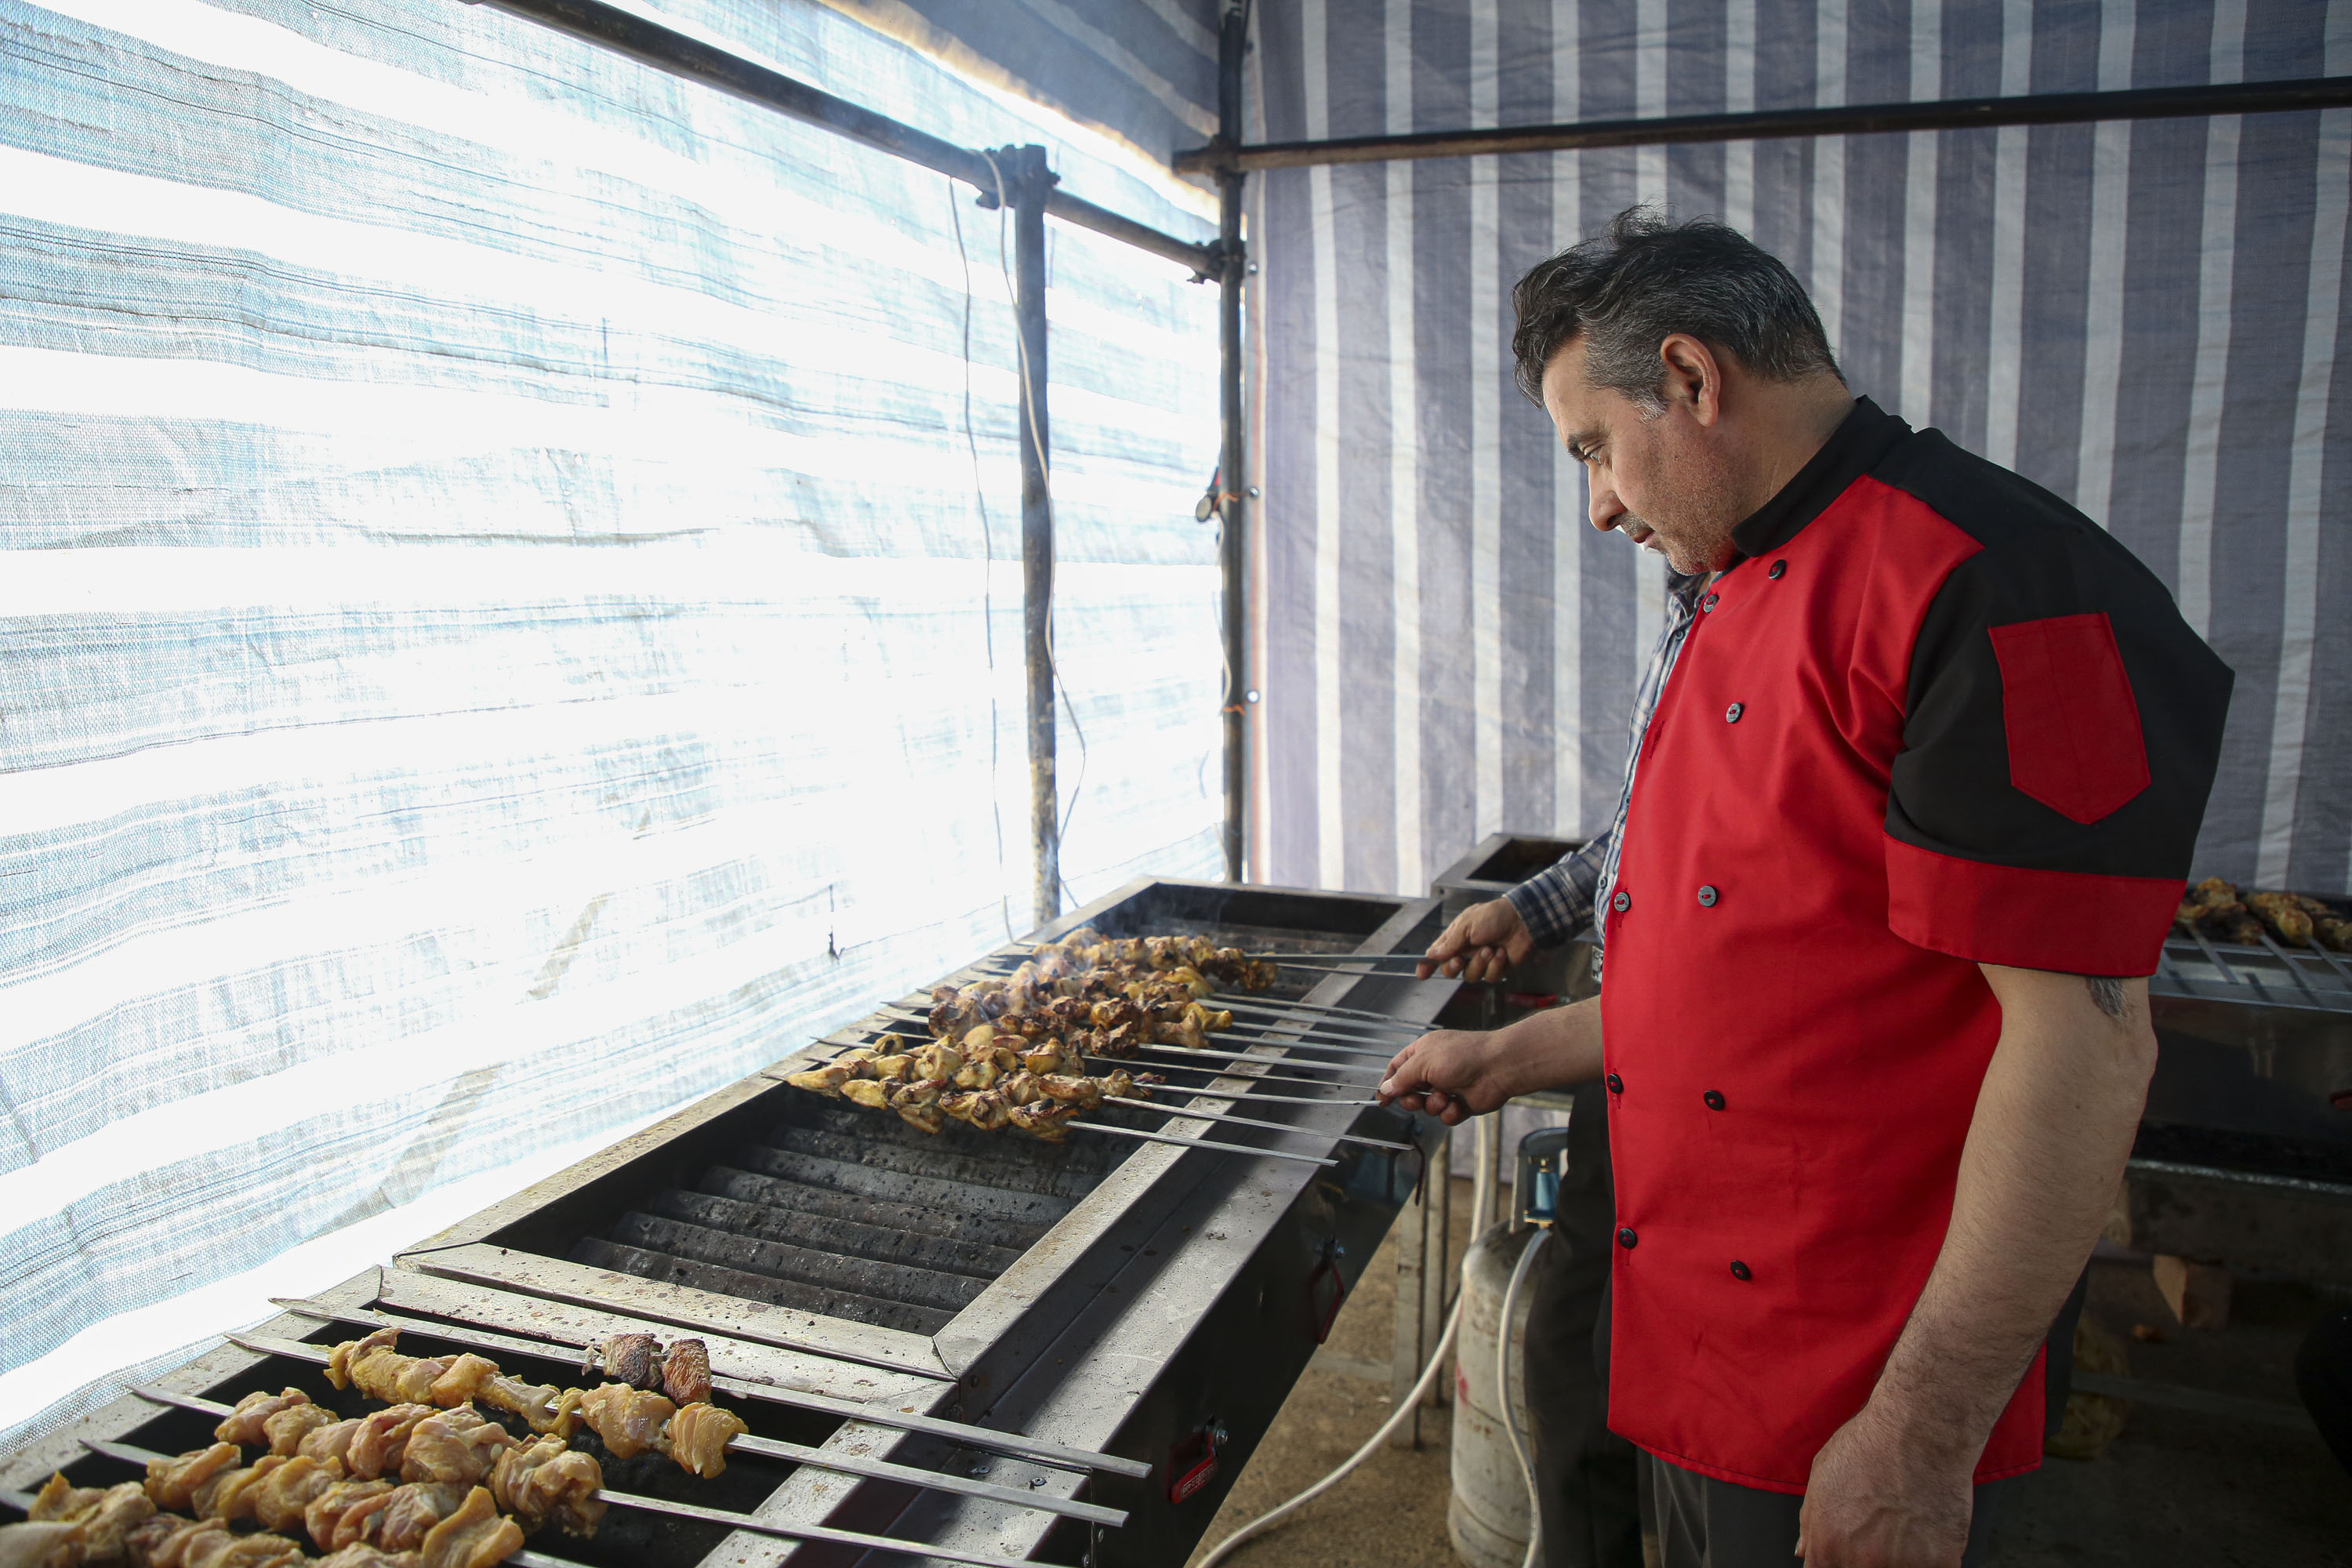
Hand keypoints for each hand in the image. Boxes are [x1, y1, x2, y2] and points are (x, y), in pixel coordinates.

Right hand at [1376, 1028, 1514, 1124]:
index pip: (1398, 1068)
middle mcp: (1435, 1069)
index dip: (1389, 1083)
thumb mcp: (1423, 1062)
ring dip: (1434, 1105)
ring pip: (1428, 1106)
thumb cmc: (1462, 1056)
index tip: (1382, 1099)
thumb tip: (1386, 1088)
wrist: (1497, 1068)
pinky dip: (1450, 1113)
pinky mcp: (1461, 1103)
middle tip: (1416, 1101)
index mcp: (1423, 1052)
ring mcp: (1449, 1087)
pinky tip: (1458, 1105)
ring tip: (1445, 1097)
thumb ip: (1402, 1078)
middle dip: (1412, 1099)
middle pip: (1411, 1091)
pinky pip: (1446, 1116)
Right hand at [1418, 898, 1534, 980]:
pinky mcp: (1496, 969)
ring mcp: (1481, 962)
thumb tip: (1431, 955)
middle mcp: (1466, 952)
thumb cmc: (1494, 917)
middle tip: (1462, 958)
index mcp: (1456, 939)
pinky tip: (1502, 953)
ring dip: (1480, 963)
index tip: (1421, 973)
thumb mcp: (1467, 925)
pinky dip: (1495, 966)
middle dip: (1454, 966)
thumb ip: (1450, 942)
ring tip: (1491, 948)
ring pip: (1470, 977)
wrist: (1522, 921)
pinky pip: (1489, 978)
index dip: (1427, 965)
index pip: (1436, 955)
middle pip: (1450, 971)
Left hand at [1796, 1402, 1974, 1566]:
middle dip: (1868, 1558)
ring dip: (1902, 1558)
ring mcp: (1903, 1566)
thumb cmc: (1868, 1447)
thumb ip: (1811, 1523)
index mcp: (1828, 1547)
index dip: (1837, 1562)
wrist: (1918, 1432)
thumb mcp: (1821, 1477)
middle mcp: (1863, 1563)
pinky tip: (1928, 1527)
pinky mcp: (1942, 1563)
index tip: (1847, 1552)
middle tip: (1881, 1530)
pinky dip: (1932, 1555)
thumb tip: (1804, 1552)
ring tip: (1904, 1525)